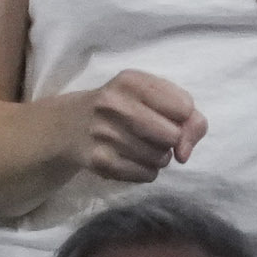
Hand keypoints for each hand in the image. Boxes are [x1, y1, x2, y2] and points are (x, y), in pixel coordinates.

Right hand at [70, 67, 207, 181]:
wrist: (68, 125)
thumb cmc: (121, 107)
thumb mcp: (151, 95)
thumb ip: (188, 116)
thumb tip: (184, 153)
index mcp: (130, 81)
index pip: (184, 107)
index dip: (182, 116)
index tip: (167, 116)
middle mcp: (114, 104)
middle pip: (173, 135)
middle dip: (169, 139)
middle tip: (151, 133)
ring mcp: (105, 134)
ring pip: (162, 159)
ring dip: (157, 156)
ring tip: (137, 144)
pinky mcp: (101, 161)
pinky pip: (147, 175)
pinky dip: (145, 170)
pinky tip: (128, 158)